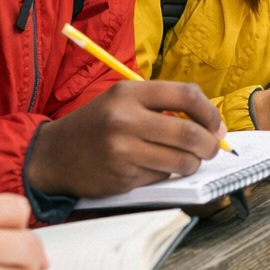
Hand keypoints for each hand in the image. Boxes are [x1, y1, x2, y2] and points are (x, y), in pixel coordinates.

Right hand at [25, 80, 228, 197]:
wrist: (54, 155)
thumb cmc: (97, 125)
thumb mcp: (123, 101)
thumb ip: (163, 106)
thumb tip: (212, 126)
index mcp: (129, 92)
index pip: (186, 95)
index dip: (210, 112)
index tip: (215, 125)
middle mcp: (125, 119)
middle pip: (190, 133)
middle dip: (210, 145)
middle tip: (212, 149)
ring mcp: (123, 150)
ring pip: (181, 161)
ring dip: (192, 163)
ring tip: (185, 160)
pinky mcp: (122, 177)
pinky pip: (161, 176)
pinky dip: (165, 173)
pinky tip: (149, 167)